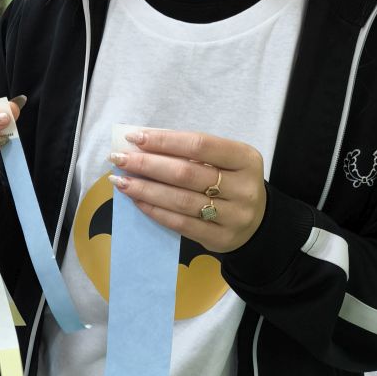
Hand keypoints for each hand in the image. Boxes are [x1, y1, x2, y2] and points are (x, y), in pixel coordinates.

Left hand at [107, 129, 266, 252]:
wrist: (257, 222)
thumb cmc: (230, 183)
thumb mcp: (224, 161)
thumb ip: (190, 153)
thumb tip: (142, 145)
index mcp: (245, 158)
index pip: (199, 144)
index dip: (164, 140)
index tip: (134, 137)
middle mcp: (243, 187)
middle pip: (186, 173)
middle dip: (147, 165)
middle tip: (119, 159)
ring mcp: (234, 215)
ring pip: (181, 200)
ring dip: (145, 189)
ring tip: (120, 181)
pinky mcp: (220, 238)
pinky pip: (180, 223)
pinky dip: (155, 210)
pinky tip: (137, 200)